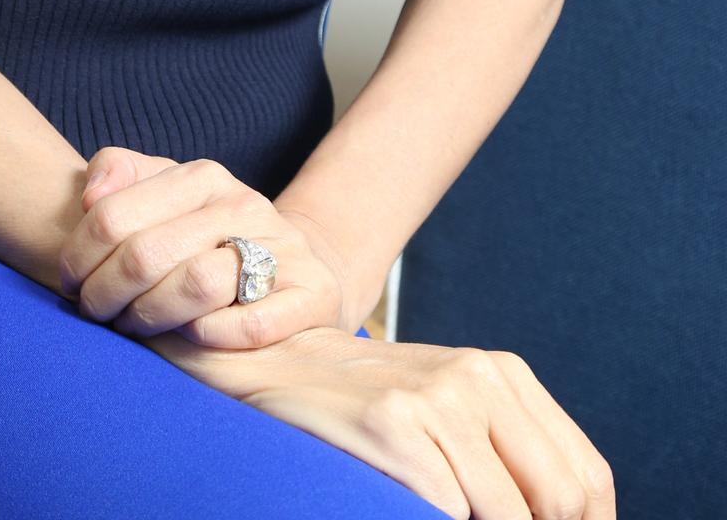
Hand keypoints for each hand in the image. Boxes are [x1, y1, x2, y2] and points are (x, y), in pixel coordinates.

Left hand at [58, 147, 352, 346]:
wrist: (300, 264)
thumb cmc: (209, 234)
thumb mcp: (166, 191)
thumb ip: (120, 174)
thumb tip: (90, 197)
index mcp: (202, 177)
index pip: (113, 214)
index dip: (77, 256)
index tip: (69, 282)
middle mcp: (243, 205)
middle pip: (146, 254)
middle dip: (103, 294)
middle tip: (94, 313)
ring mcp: (281, 249)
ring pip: (195, 285)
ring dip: (149, 318)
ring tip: (131, 328)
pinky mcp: (311, 295)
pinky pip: (248, 325)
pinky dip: (208, 337)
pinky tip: (187, 339)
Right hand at [153, 327, 615, 519]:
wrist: (278, 361)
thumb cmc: (370, 405)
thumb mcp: (453, 411)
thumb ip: (511, 456)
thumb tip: (570, 516)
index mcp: (504, 374)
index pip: (587, 477)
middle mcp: (478, 377)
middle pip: (561, 499)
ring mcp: (434, 398)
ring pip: (508, 514)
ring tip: (451, 519)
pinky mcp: (391, 424)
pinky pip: (447, 511)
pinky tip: (415, 512)